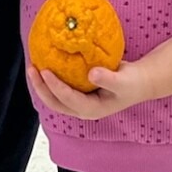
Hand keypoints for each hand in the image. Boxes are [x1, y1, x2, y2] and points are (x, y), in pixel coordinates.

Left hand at [28, 62, 152, 120]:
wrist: (139, 81)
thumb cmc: (132, 83)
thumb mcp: (123, 81)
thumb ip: (108, 78)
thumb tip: (91, 73)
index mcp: (92, 110)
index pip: (68, 100)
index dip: (55, 87)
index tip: (45, 71)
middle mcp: (82, 108)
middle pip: (56, 103)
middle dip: (41, 88)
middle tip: (32, 69)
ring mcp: (80, 101)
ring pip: (55, 97)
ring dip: (42, 84)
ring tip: (33, 66)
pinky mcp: (79, 91)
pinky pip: (62, 86)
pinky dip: (52, 78)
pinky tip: (47, 62)